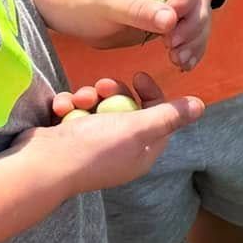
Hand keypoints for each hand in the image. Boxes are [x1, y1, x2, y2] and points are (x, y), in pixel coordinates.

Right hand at [20, 73, 202, 193]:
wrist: (42, 166)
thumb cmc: (94, 148)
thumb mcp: (138, 128)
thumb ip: (168, 116)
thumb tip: (200, 106)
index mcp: (142, 152)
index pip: (158, 117)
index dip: (151, 94)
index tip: (138, 76)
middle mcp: (121, 151)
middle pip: (127, 109)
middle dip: (115, 92)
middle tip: (104, 86)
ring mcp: (93, 146)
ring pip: (98, 107)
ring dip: (87, 96)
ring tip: (77, 99)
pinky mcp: (69, 140)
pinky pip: (75, 114)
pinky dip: (68, 107)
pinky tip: (60, 108)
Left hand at [54, 0, 210, 70]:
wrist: (70, 11)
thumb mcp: (108, 2)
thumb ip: (139, 9)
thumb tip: (171, 19)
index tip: (170, 25)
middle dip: (193, 25)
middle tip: (174, 47)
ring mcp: (169, 0)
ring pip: (199, 17)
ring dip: (195, 40)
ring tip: (179, 61)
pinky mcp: (168, 21)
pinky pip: (190, 33)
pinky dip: (191, 48)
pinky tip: (183, 63)